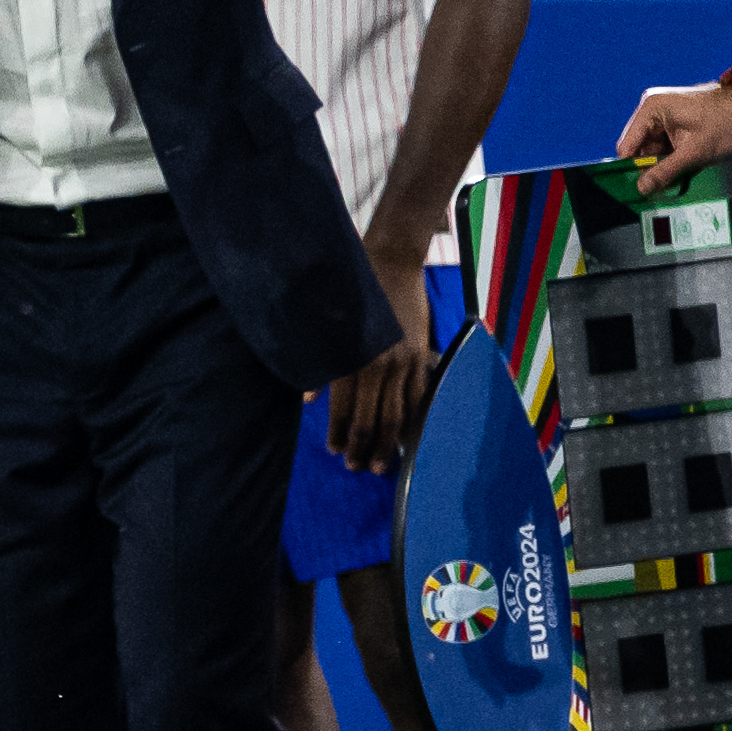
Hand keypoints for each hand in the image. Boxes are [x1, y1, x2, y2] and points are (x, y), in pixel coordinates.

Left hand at [327, 246, 440, 474]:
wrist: (390, 262)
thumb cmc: (350, 292)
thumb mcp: (327, 325)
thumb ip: (321, 365)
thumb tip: (309, 400)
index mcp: (351, 359)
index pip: (344, 409)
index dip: (338, 434)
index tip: (334, 451)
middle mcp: (378, 365)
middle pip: (371, 418)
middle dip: (362, 447)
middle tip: (356, 468)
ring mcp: (404, 362)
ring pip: (397, 414)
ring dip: (388, 442)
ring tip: (381, 464)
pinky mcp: (422, 356)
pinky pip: (419, 396)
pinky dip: (413, 419)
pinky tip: (408, 437)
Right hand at [613, 79, 731, 194]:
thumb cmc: (725, 122)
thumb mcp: (694, 152)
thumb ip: (665, 171)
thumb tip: (642, 188)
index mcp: (651, 110)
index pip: (627, 146)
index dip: (632, 167)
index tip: (641, 186)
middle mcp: (651, 111)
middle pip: (639, 150)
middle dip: (651, 167)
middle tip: (665, 183)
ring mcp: (661, 118)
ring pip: (652, 151)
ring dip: (664, 165)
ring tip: (682, 171)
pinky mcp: (671, 124)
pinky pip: (663, 148)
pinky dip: (672, 159)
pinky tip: (685, 164)